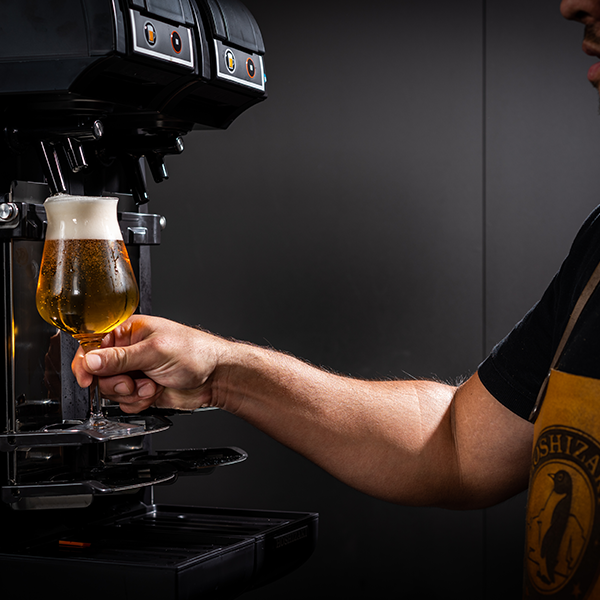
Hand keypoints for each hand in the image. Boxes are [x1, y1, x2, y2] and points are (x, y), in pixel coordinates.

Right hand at [71, 315, 228, 412]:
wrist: (216, 377)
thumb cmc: (194, 352)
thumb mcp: (154, 352)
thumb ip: (119, 358)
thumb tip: (90, 360)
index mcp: (128, 332)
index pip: (92, 346)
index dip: (86, 364)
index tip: (87, 379)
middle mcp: (128, 352)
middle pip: (98, 373)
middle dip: (115, 383)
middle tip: (132, 381)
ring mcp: (135, 372)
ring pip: (111, 391)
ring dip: (130, 394)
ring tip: (151, 385)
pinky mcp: (141, 390)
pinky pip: (125, 402)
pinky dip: (139, 402)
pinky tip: (156, 393)